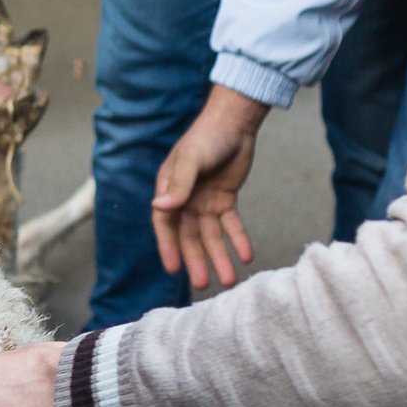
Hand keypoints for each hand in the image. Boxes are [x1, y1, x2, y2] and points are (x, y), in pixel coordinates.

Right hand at [152, 85, 269, 289]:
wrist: (234, 121)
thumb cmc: (207, 137)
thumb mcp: (192, 160)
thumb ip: (179, 184)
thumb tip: (160, 207)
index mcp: (169, 189)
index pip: (166, 224)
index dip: (169, 247)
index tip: (174, 269)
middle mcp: (184, 199)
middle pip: (190, 236)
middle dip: (197, 260)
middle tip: (204, 284)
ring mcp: (205, 200)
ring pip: (211, 236)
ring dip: (219, 256)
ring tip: (229, 280)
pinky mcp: (225, 199)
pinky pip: (231, 225)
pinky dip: (238, 240)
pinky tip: (247, 256)